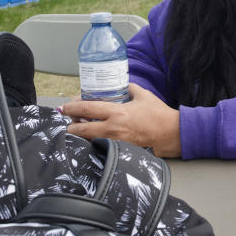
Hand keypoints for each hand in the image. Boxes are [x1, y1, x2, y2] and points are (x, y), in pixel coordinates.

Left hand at [61, 84, 181, 157]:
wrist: (171, 134)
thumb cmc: (158, 114)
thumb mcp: (143, 95)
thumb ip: (129, 88)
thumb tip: (122, 84)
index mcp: (116, 112)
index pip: (86, 109)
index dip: (71, 108)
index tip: (64, 107)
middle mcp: (113, 128)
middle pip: (81, 130)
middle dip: (70, 127)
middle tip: (68, 122)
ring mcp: (116, 142)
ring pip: (88, 141)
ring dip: (81, 136)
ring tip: (79, 130)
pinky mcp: (120, 151)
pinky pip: (101, 147)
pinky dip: (93, 143)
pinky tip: (93, 139)